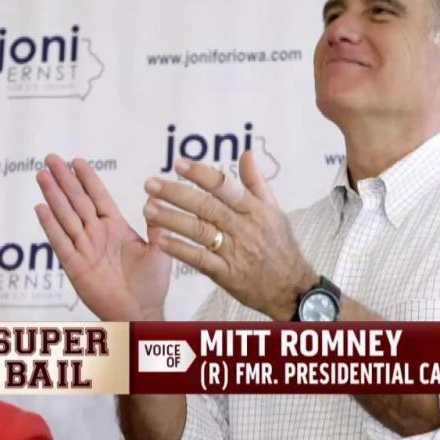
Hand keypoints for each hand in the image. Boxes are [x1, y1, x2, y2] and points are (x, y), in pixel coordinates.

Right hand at [35, 155, 170, 320]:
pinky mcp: (75, 266)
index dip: (87, 179)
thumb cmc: (151, 284)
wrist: (141, 312)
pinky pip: (61, 242)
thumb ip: (156, 225)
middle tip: (51, 158)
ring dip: (54, 196)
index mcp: (116, 227)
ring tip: (42, 175)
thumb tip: (156, 196)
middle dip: (65, 179)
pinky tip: (40, 207)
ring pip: (66, 216)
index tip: (76, 160)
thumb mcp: (160, 250)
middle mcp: (97, 234)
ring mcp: (84, 249)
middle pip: (77, 201)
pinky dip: (50, 225)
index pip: (98, 197)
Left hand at [143, 151, 318, 320]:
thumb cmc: (280, 246)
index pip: (225, 186)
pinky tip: (160, 240)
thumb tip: (247, 153)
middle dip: (176, 193)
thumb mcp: (275, 210)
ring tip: (149, 208)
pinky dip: (180, 250)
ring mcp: (234, 251)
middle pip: (206, 206)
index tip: (179, 164)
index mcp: (254, 209)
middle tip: (150, 184)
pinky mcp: (227, 274)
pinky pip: (200, 260)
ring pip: (200, 231)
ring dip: (172, 219)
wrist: (291, 287)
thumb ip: (256, 182)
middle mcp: (244, 227)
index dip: (201, 174)